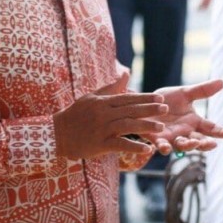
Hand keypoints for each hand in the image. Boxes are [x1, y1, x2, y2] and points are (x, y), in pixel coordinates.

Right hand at [53, 70, 167, 159]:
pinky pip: (120, 145)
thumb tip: (126, 73)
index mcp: (103, 102)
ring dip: (146, 126)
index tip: (160, 98)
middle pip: (131, 110)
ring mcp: (102, 128)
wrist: (57, 134)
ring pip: (128, 126)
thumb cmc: (75, 114)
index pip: (128, 98)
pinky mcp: (100, 144)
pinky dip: (134, 147)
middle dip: (150, 109)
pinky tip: (146, 149)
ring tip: (161, 128)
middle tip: (166, 109)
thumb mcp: (91, 97)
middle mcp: (104, 113)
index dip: (145, 98)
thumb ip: (111, 87)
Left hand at [148, 79, 222, 154]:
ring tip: (191, 143)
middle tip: (212, 144)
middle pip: (198, 141)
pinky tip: (165, 148)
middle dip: (205, 144)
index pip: (211, 128)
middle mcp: (185, 133)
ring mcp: (171, 137)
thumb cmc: (167, 101)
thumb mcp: (185, 93)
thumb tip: (222, 82)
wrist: (145, 105)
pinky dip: (163, 147)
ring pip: (181, 145)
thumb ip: (202, 91)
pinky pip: (161, 145)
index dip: (222, 132)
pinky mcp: (156, 138)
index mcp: (194, 122)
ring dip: (187, 146)